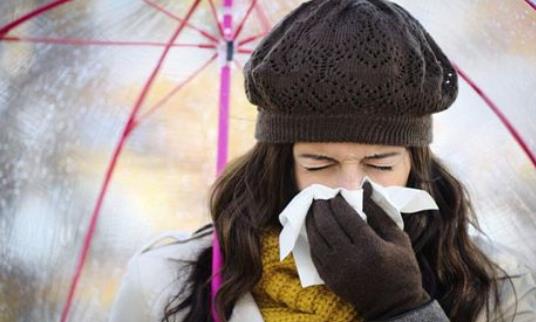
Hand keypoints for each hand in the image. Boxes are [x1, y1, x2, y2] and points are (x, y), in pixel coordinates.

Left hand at [305, 181, 429, 319]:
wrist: (394, 305)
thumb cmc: (402, 269)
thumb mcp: (399, 239)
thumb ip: (380, 212)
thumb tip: (366, 187)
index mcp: (371, 247)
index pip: (346, 217)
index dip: (338, 202)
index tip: (336, 194)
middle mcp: (351, 258)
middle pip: (327, 225)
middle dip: (321, 207)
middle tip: (321, 198)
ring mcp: (337, 270)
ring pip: (316, 238)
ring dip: (312, 220)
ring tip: (314, 209)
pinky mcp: (329, 279)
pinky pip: (314, 253)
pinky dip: (312, 238)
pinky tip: (314, 228)